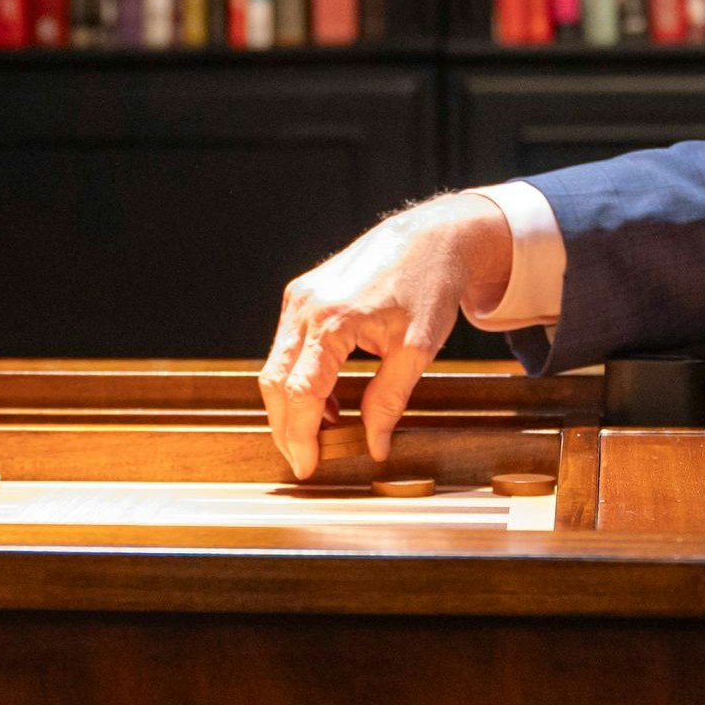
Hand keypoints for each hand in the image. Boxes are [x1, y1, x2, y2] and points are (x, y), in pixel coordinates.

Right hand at [259, 194, 515, 477]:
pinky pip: (287, 348)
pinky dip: (298, 380)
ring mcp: (298, 299)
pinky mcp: (301, 296)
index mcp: (332, 320)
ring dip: (290, 406)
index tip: (308, 467)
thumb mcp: (417, 350)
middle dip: (285, 428)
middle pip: (274, 383)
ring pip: (275, 366)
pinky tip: (327, 403)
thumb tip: (375, 446)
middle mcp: (304, 307)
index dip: (299, 436)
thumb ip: (390, 400)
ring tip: (320, 435)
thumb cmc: (428, 286)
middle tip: (306, 460)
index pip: (299, 393)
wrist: (430, 238)